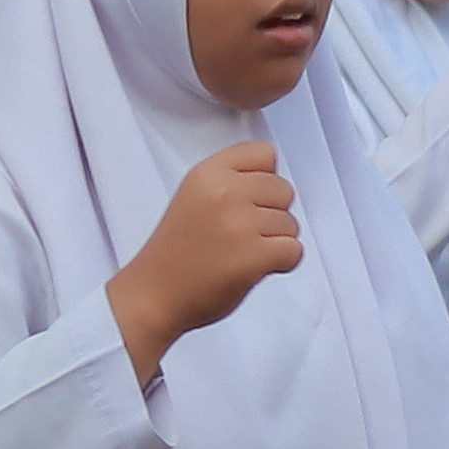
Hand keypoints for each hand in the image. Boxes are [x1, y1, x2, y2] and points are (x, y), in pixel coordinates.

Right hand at [108, 140, 303, 379]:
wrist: (153, 295)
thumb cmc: (177, 252)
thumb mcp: (194, 197)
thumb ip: (231, 183)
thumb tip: (275, 184)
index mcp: (208, 173)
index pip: (265, 153)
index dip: (265, 180)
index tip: (247, 203)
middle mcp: (224, 192)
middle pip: (284, 189)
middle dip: (272, 214)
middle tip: (241, 236)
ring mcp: (239, 223)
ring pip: (291, 224)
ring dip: (275, 242)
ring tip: (240, 254)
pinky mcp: (253, 256)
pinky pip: (294, 251)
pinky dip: (282, 264)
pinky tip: (254, 269)